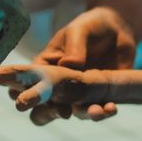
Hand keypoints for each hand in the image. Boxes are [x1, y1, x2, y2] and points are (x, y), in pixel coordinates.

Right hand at [22, 6, 134, 123]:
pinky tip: (111, 107)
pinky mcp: (100, 97)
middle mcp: (59, 86)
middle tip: (63, 112)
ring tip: (96, 111)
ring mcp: (80, 94)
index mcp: (45, 68)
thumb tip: (68, 65)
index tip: (31, 101)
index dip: (26, 96)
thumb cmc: (89, 26)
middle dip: (51, 114)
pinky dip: (105, 112)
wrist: (116, 29)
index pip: (26, 85)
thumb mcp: (79, 31)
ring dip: (85, 114)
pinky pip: (100, 110)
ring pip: (75, 113)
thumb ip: (74, 48)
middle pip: (44, 110)